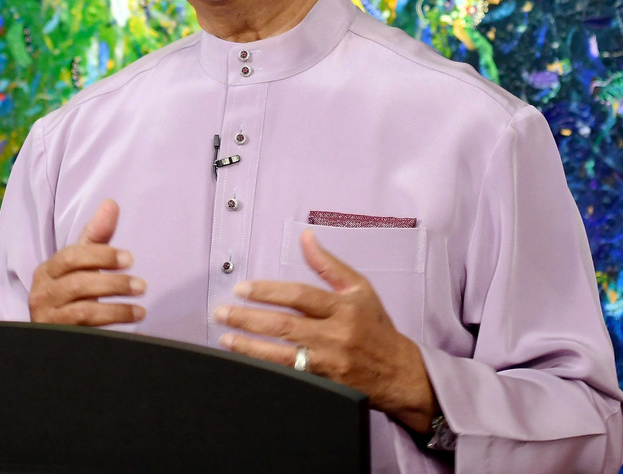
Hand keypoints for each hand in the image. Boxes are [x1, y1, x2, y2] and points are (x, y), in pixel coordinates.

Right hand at [28, 199, 145, 325]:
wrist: (56, 334)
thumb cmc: (72, 292)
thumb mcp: (83, 263)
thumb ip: (96, 235)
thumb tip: (111, 204)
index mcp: (46, 271)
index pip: (72, 257)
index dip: (101, 256)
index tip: (129, 259)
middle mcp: (42, 294)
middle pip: (78, 284)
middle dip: (113, 283)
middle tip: (141, 285)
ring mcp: (48, 319)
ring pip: (83, 310)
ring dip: (116, 308)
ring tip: (141, 307)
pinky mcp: (58, 338)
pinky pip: (86, 330)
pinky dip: (111, 324)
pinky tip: (131, 320)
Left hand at [214, 228, 435, 432]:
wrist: (400, 373)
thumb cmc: (377, 327)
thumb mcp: (359, 289)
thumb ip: (328, 265)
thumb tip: (305, 236)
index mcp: (344, 307)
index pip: (299, 296)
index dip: (268, 291)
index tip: (241, 289)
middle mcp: (336, 335)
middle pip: (285, 325)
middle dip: (248, 319)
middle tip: (222, 313)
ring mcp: (330, 363)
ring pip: (283, 355)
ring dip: (250, 347)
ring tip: (225, 339)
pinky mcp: (327, 385)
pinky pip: (291, 377)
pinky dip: (267, 370)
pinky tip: (246, 364)